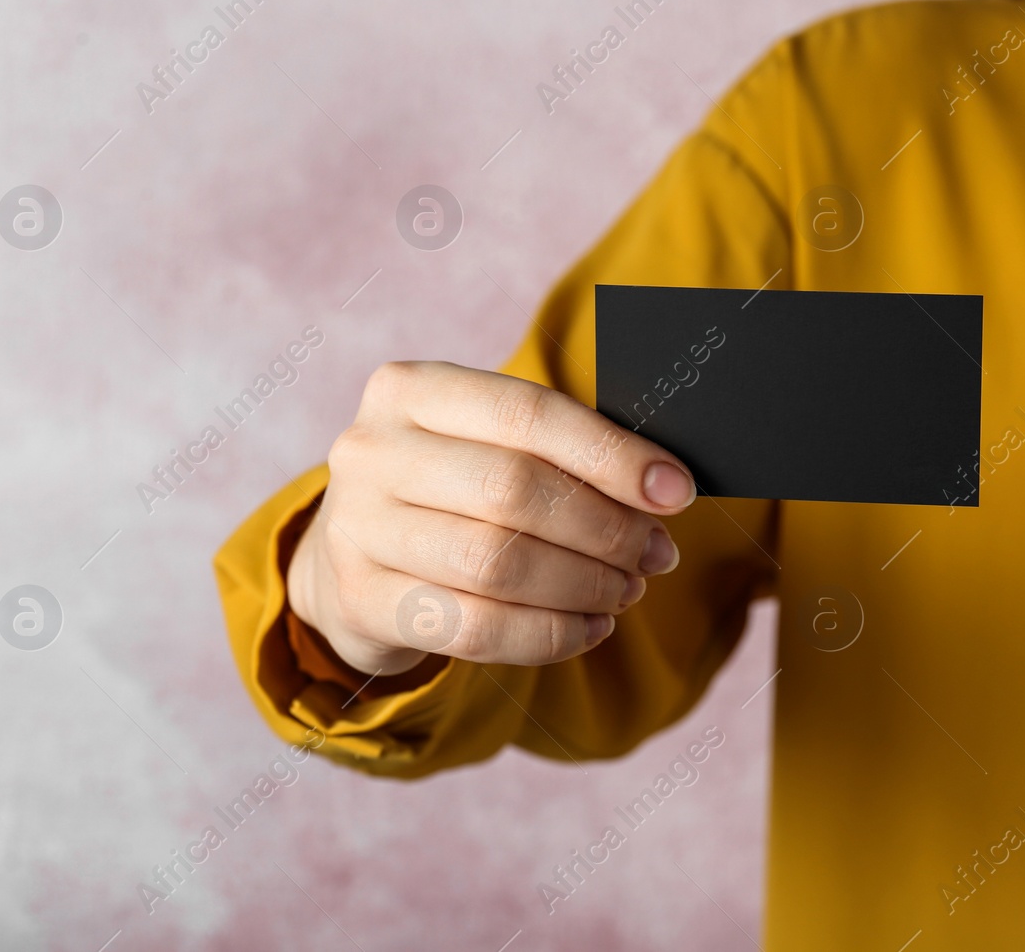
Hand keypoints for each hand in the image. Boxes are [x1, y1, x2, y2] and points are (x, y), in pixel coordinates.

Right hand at [286, 361, 695, 675]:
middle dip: (605, 528)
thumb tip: (664, 487)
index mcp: (411, 389)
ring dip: (583, 585)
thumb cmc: (448, 490)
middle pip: (515, 491)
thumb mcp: (485, 445)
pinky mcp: (360, 601)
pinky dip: (549, 635)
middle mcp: (371, 450)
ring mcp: (356, 528)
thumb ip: (559, 451)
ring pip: (497, 565)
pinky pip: (474, 630)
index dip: (612, 454)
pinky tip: (588, 628)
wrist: (349, 556)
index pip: (528, 413)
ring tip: (625, 591)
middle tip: (655, 553)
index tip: (675, 491)